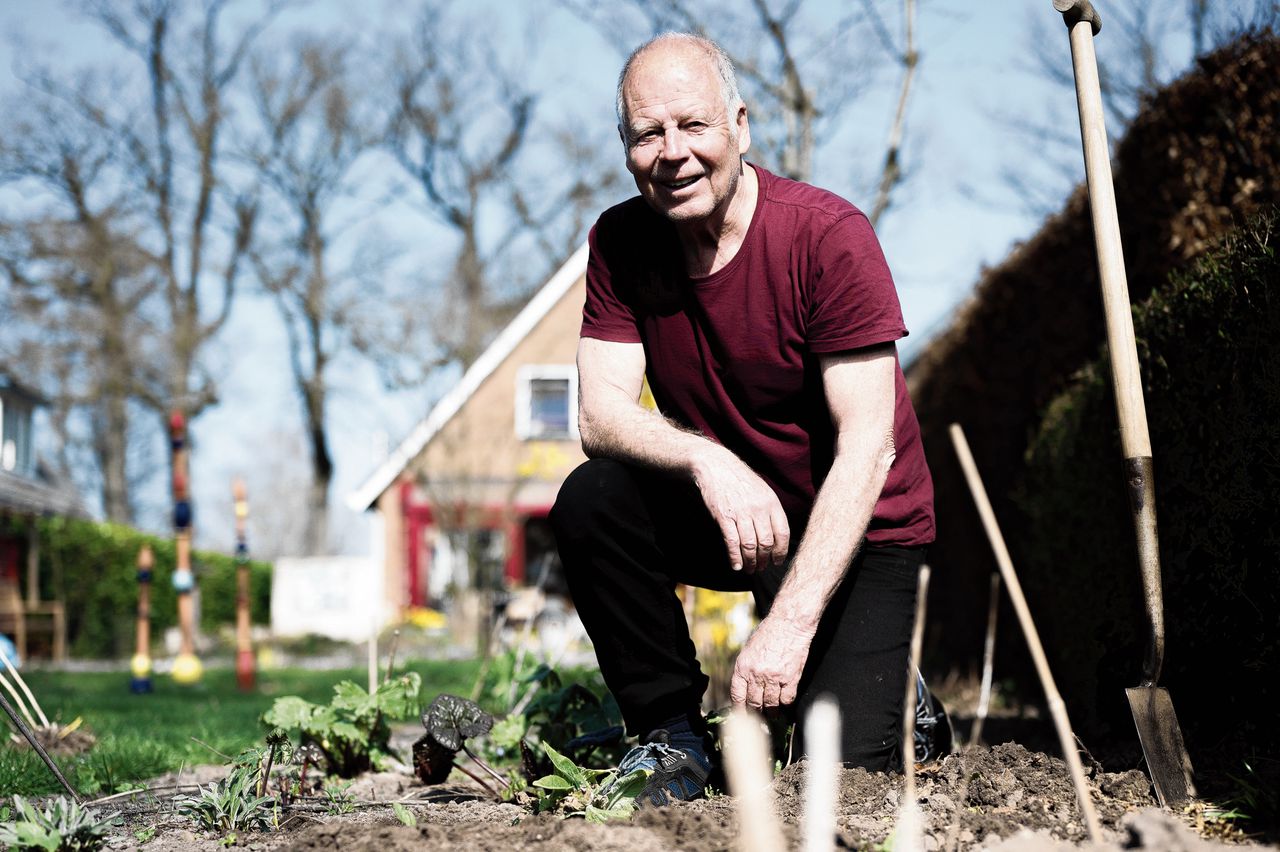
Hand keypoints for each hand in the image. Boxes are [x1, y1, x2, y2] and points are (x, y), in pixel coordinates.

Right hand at [691, 448, 790, 572]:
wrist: (716, 466)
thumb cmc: (740, 480)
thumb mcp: (762, 491)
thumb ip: (770, 511)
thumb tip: (776, 537)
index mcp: (771, 502)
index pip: (782, 533)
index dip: (781, 551)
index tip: (777, 561)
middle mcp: (758, 508)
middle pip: (766, 543)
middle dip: (764, 560)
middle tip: (761, 567)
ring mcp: (741, 512)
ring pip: (749, 545)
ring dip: (750, 562)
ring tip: (750, 569)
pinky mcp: (724, 516)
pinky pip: (732, 542)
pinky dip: (735, 557)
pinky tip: (736, 565)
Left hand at [730, 615, 814, 709]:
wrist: (789, 623)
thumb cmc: (769, 632)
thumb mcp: (749, 649)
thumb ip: (746, 669)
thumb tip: (745, 689)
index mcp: (743, 666)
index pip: (737, 696)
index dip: (739, 709)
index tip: (741, 716)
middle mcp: (756, 674)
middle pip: (754, 703)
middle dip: (756, 713)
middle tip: (759, 719)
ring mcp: (774, 677)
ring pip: (770, 704)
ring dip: (771, 712)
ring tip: (773, 714)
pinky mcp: (790, 678)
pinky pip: (787, 699)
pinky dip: (785, 704)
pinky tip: (784, 703)